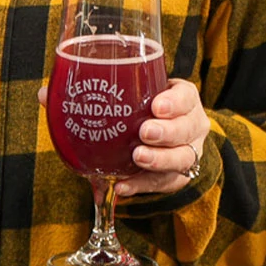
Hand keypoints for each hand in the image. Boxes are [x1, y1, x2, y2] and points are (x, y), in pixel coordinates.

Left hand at [116, 79, 207, 197]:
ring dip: (159, 160)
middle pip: (187, 130)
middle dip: (167, 132)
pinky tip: (122, 185)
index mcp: (186, 100)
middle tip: (145, 132)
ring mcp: (188, 152)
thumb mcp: (142, 92)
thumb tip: (72, 79)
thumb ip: (120, 87)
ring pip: (182, 159)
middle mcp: (193, 126)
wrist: (163, 134)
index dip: (174, 102)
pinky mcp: (177, 176)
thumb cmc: (145, 107)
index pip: (186, 97)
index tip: (156, 106)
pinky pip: (162, 183)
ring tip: (138, 157)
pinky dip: (141, 185)